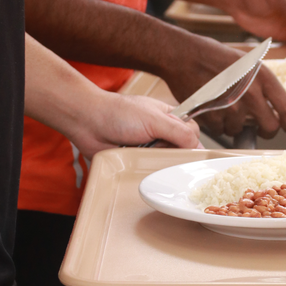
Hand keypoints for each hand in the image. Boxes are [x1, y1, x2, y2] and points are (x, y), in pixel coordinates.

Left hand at [67, 94, 200, 158]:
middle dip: (174, 156)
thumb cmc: (119, 114)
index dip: (192, 143)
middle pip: (181, 151)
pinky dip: (148, 172)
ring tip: (149, 160)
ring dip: (160, 165)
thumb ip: (179, 131)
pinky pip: (150, 171)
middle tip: (165, 157)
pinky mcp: (136, 161)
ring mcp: (149, 148)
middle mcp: (161, 133)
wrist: (87, 123)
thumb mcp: (154, 118)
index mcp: (169, 117)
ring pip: (166, 163)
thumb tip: (198, 147)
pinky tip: (143, 169)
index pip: (192, 132)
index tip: (189, 154)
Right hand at [159, 36, 285, 138]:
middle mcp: (250, 93)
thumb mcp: (247, 62)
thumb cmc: (213, 55)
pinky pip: (220, 130)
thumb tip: (273, 103)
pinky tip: (212, 109)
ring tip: (226, 108)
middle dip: (265, 131)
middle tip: (259, 128)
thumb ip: (262, 83)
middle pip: (270, 127)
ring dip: (235, 125)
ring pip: (241, 130)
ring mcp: (231, 107)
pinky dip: (217, 124)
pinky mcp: (212, 116)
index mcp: (263, 77)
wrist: (182, 55)